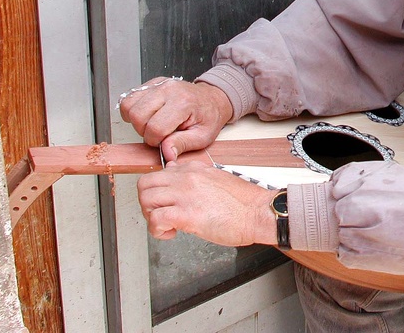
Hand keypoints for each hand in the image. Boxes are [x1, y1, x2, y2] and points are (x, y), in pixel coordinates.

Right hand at [119, 78, 233, 160]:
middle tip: (158, 134)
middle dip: (143, 131)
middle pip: (137, 115)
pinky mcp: (152, 83)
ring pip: (128, 105)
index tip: (164, 141)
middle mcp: (169, 90)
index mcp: (183, 103)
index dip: (156, 141)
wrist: (212, 99)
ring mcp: (159, 84)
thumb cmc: (208, 116)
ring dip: (135, 120)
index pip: (155, 127)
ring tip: (152, 124)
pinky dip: (132, 110)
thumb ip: (182, 144)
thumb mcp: (203, 136)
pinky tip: (147, 115)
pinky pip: (129, 97)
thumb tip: (166, 153)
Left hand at [137, 161, 277, 245]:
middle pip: (145, 184)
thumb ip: (196, 178)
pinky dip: (157, 230)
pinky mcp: (186, 214)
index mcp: (193, 169)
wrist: (258, 212)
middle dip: (147, 203)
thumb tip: (181, 179)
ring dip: (150, 216)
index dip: (158, 192)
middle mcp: (186, 178)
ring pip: (145, 199)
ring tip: (166, 225)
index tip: (166, 203)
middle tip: (160, 215)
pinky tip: (172, 233)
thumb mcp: (217, 179)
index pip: (159, 174)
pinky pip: (155, 219)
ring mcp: (185, 195)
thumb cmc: (243, 203)